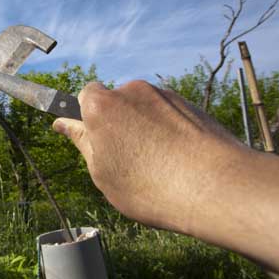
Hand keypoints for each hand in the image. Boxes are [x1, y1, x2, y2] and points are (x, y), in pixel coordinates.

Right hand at [53, 80, 246, 232]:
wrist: (216, 187)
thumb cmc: (150, 186)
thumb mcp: (102, 172)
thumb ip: (81, 141)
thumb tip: (62, 123)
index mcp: (102, 105)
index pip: (84, 95)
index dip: (88, 118)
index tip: (95, 139)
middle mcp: (132, 91)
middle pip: (116, 102)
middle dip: (118, 124)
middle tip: (127, 159)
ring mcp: (164, 95)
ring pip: (144, 109)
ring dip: (144, 128)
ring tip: (158, 165)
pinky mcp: (190, 104)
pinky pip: (169, 114)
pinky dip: (168, 131)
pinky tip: (178, 160)